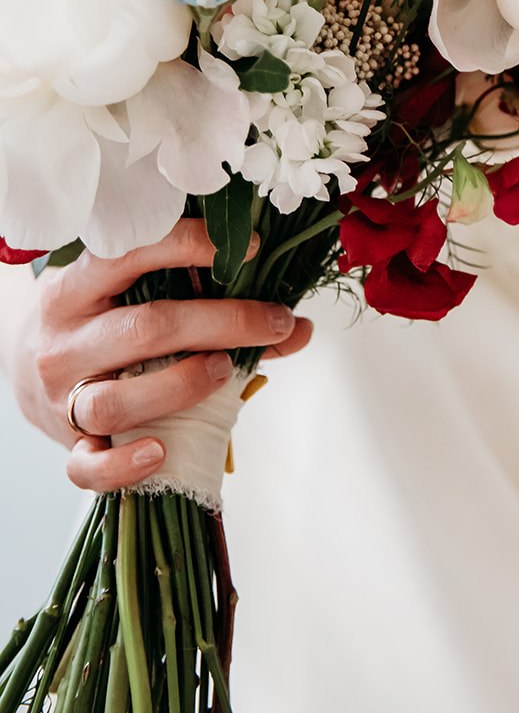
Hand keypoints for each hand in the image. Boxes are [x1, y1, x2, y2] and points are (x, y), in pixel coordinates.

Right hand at [12, 219, 311, 492]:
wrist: (27, 367)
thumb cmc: (104, 323)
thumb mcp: (139, 294)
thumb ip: (213, 302)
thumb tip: (298, 327)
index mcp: (78, 287)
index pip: (130, 254)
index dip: (192, 245)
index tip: (253, 249)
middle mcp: (66, 340)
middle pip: (146, 329)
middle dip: (222, 323)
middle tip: (273, 321)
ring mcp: (63, 396)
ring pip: (117, 400)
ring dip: (182, 387)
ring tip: (224, 372)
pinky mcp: (67, 445)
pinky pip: (87, 467)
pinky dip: (125, 465)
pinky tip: (161, 451)